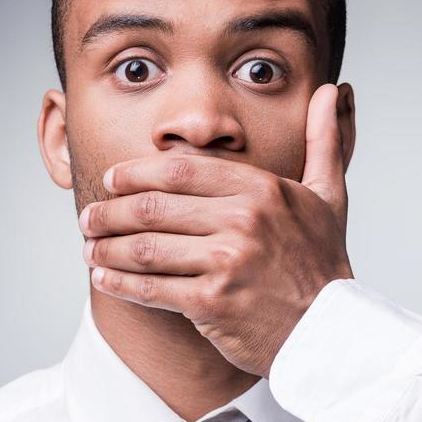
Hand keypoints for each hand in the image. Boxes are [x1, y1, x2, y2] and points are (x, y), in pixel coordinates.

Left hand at [78, 83, 353, 377]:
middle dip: (110, 212)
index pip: (179, 171)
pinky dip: (120, 282)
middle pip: (153, 207)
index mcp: (262, 190)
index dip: (135, 174)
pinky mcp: (211, 303)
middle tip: (89, 217)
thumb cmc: (323, 265)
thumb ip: (324, 140)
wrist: (331, 331)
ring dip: (107, 247)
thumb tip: (330, 89)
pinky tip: (103, 277)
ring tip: (89, 247)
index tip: (111, 179)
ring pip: (145, 248)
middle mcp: (243, 221)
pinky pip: (151, 288)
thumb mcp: (329, 196)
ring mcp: (226, 262)